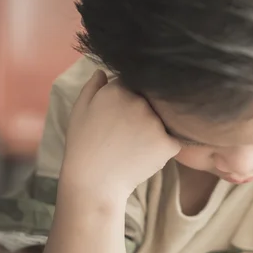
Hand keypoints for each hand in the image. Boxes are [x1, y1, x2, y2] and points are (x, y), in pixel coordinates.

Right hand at [62, 70, 180, 198]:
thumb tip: (104, 71)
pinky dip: (165, 146)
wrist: (94, 181)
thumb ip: (93, 87)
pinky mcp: (167, 143)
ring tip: (137, 145)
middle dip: (144, 112)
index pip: (134, 84)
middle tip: (128, 133)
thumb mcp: (79, 110)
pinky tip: (148, 154)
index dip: (129, 98)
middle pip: (151, 100)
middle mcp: (139, 102)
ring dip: (155, 128)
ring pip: (163, 119)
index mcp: (118, 89)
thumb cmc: (83, 145)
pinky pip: (173, 140)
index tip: (121, 113)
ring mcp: (155, 122)